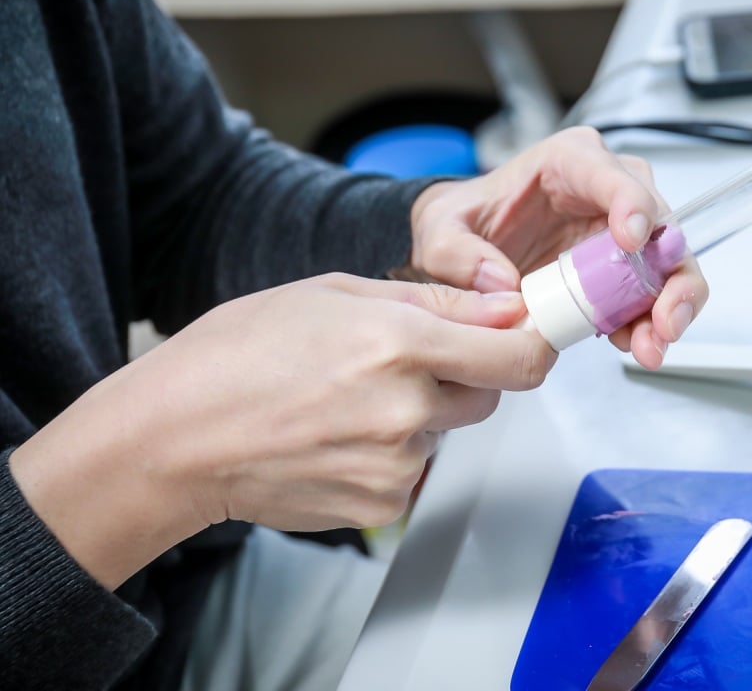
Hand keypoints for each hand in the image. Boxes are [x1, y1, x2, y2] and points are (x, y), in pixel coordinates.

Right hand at [10, 273, 552, 588]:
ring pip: (444, 434)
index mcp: (400, 342)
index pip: (519, 355)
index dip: (530, 344)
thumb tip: (505, 309)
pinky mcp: (379, 506)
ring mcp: (395, 465)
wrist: (172, 439)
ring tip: (345, 401)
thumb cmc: (236, 356)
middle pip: (488, 396)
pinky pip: (412, 473)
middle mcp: (406, 409)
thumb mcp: (334, 293)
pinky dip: (388, 456)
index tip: (525, 338)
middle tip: (398, 363)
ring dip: (417, 417)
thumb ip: (433, 302)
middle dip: (462, 376)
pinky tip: (335, 437)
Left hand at [408, 127, 707, 367]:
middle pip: (661, 224)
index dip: (633, 209)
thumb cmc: (464, 220)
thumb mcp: (440, 231)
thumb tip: (501, 284)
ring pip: (667, 263)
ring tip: (651, 346)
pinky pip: (651, 293)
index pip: (616, 177)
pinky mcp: (621, 267)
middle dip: (669, 274)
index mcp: (570, 162)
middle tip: (661, 317)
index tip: (630, 243)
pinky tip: (635, 345)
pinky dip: (649, 322)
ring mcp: (619, 230)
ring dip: (668, 307)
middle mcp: (607, 189)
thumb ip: (457, 253)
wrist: (463, 246)